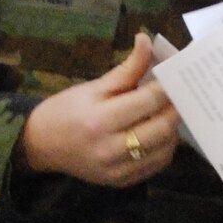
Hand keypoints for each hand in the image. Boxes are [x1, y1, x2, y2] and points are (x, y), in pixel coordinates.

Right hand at [20, 34, 180, 183]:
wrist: (42, 145)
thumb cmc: (67, 110)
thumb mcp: (94, 87)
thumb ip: (126, 69)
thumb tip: (146, 40)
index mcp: (100, 120)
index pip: (148, 102)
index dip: (167, 87)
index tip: (175, 76)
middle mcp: (111, 149)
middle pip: (162, 128)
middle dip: (175, 108)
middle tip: (179, 95)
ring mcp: (118, 169)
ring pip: (164, 149)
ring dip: (173, 130)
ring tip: (169, 113)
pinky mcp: (123, 181)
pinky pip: (157, 165)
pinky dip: (165, 147)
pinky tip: (160, 133)